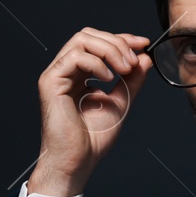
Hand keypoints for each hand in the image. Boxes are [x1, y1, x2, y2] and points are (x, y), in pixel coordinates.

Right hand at [33, 26, 153, 192]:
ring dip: (109, 49)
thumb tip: (144, 57)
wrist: (78, 161)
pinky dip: (96, 63)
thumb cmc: (93, 139)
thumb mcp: (121, 102)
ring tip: (125, 69)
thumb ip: (131, 80)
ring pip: (81, 40)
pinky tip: (107, 79)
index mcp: (80, 74)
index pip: (98, 43)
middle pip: (88, 35)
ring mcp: (57, 74)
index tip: (144, 44)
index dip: (121, 39)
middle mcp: (66, 71)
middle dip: (116, 42)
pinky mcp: (51, 82)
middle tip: (134, 60)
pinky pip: (74, 57)